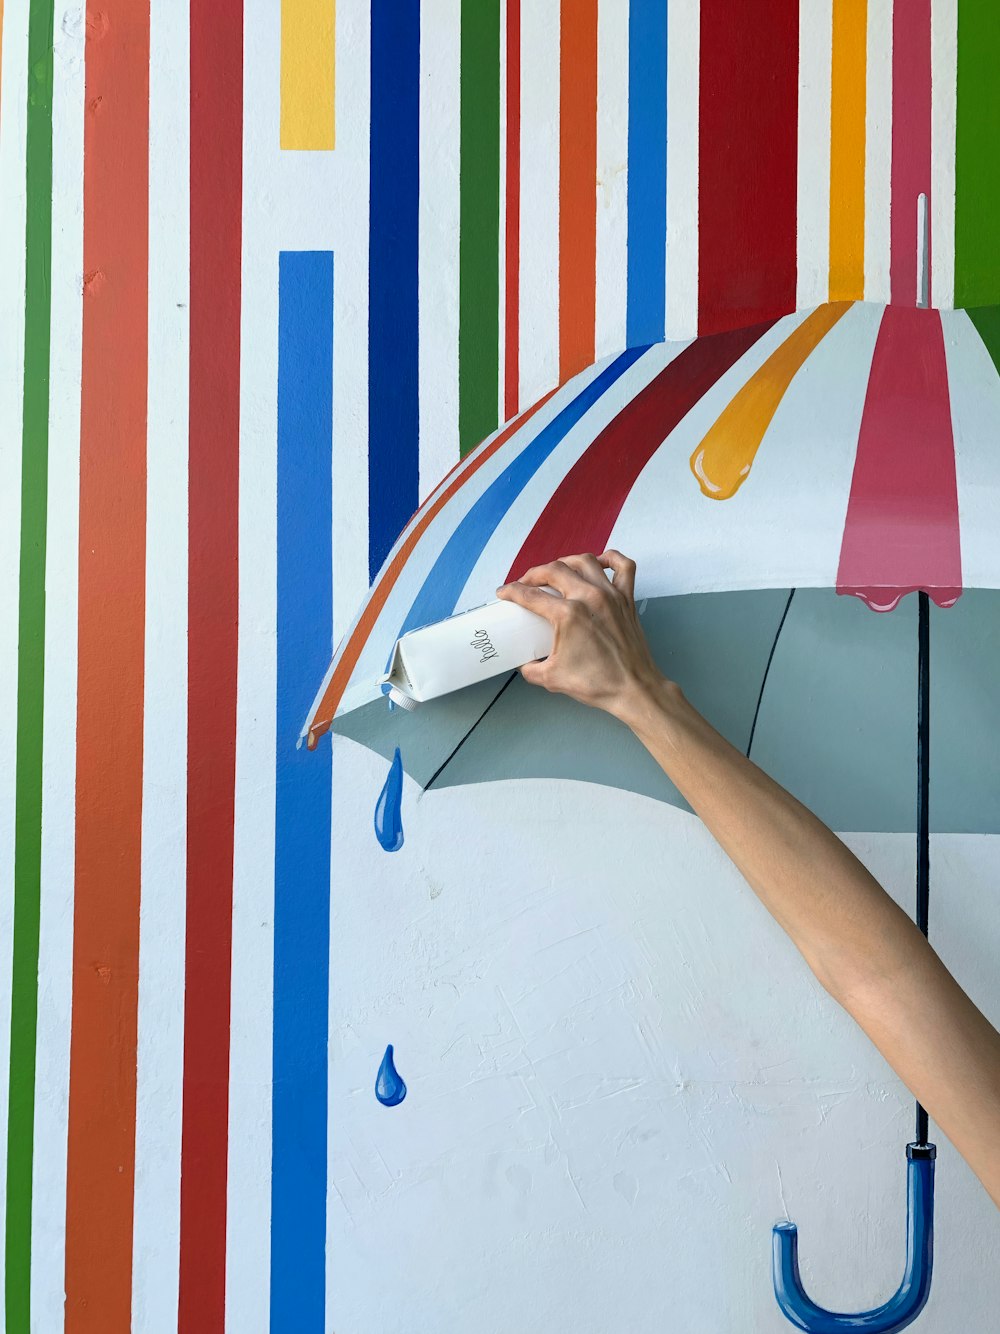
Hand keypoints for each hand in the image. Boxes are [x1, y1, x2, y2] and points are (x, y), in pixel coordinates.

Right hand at [496, 550, 667, 720]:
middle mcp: (589, 598)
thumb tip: (524, 661)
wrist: (633, 689)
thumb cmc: (598, 684)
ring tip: (556, 570)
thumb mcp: (552, 678)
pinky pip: (623, 567)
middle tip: (526, 582)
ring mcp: (611, 595)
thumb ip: (530, 668)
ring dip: (565, 562)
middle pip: (554, 571)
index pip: (531, 595)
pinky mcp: (627, 600)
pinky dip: (611, 559)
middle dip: (534, 573)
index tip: (504, 592)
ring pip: (585, 561)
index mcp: (568, 615)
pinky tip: (599, 562)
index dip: (512, 591)